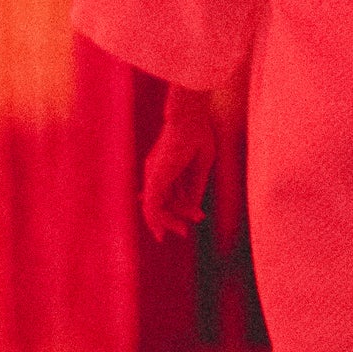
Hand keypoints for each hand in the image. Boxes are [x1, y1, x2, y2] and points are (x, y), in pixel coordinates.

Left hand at [141, 86, 215, 242]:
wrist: (190, 119)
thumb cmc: (198, 136)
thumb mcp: (200, 168)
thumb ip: (195, 188)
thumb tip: (194, 209)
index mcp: (166, 166)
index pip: (169, 192)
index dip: (180, 207)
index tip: (198, 217)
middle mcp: (156, 172)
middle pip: (163, 201)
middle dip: (175, 217)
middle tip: (187, 229)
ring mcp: (153, 175)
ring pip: (155, 207)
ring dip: (168, 222)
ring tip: (183, 232)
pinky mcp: (155, 178)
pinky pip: (151, 206)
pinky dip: (156, 220)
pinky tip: (162, 231)